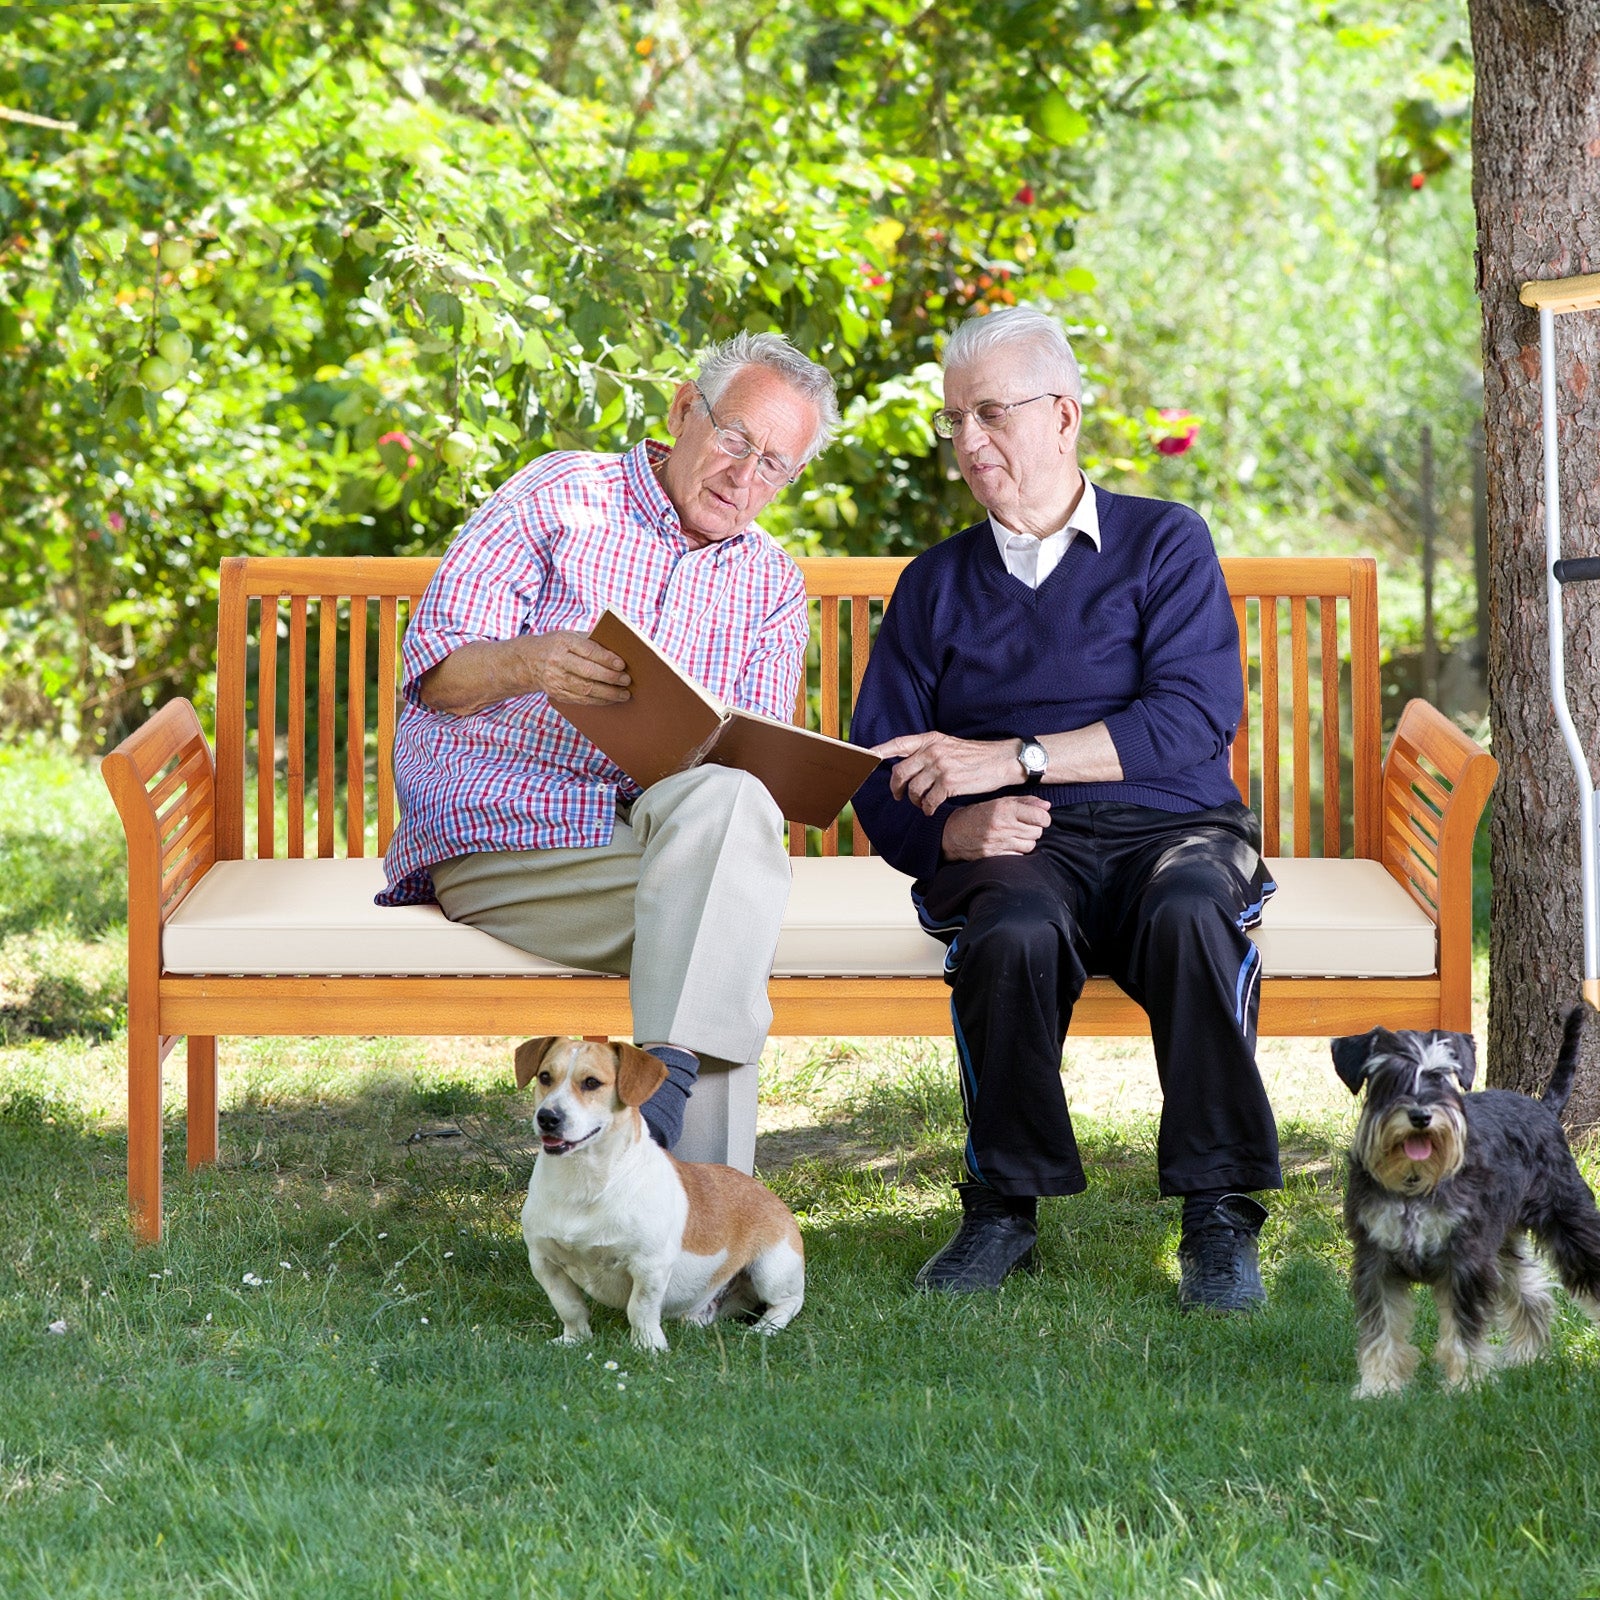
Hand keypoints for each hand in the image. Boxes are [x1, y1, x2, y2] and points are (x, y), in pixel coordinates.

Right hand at [530, 631, 630, 704]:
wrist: (528, 661)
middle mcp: (557, 661)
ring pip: (585, 689)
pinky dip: (599, 701)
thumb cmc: (556, 645)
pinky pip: (581, 700)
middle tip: (627, 680)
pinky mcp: (557, 694)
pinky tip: (610, 699)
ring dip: (608, 693)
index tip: (622, 664)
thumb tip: (619, 649)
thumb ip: (591, 640)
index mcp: (563, 642)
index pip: (588, 651)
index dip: (606, 658)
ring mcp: (555, 680)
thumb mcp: (570, 635)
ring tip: (624, 694)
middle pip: (588, 672)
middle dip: (610, 678)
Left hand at [872, 731, 1021, 813]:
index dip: (880, 751)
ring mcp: (941, 767)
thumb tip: (908, 765)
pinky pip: (928, 801)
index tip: (866, 756)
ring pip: (913, 790)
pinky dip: (927, 809)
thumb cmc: (976, 755)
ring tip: (922, 803)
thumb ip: (929, 751)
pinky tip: (931, 809)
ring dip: (915, 801)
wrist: (1002, 760)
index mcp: (931, 739)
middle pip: (900, 772)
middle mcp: (933, 751)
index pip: (899, 744)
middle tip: (900, 796)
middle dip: (896, 788)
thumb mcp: (950, 745)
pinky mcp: (950, 783)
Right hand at [940, 797, 1052, 859]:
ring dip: (1026, 841)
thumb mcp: (1000, 802)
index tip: (1039, 818)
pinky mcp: (994, 856)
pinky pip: (1018, 856)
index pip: (1040, 817)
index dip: (1044, 818)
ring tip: (1015, 836)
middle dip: (1034, 829)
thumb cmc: (979, 815)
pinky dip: (1017, 851)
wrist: (953, 832)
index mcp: (1005, 809)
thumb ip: (1026, 802)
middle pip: (1037, 832)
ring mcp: (998, 842)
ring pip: (1030, 845)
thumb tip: (1047, 806)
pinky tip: (1009, 845)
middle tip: (1023, 827)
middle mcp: (1003, 825)